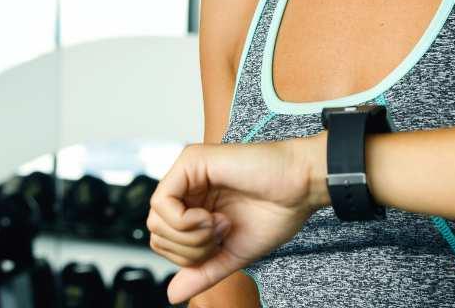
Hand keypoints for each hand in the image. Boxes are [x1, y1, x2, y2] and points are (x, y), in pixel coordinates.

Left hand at [147, 132, 326, 304]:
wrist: (299, 188)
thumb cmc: (275, 213)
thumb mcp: (231, 253)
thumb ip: (202, 272)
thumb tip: (171, 296)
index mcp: (195, 205)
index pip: (164, 240)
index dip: (187, 256)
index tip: (220, 242)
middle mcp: (187, 186)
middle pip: (156, 232)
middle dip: (188, 248)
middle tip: (221, 233)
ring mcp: (187, 172)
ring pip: (155, 220)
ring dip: (190, 235)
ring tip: (220, 224)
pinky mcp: (190, 160)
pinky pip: (161, 202)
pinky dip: (185, 221)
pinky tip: (212, 217)